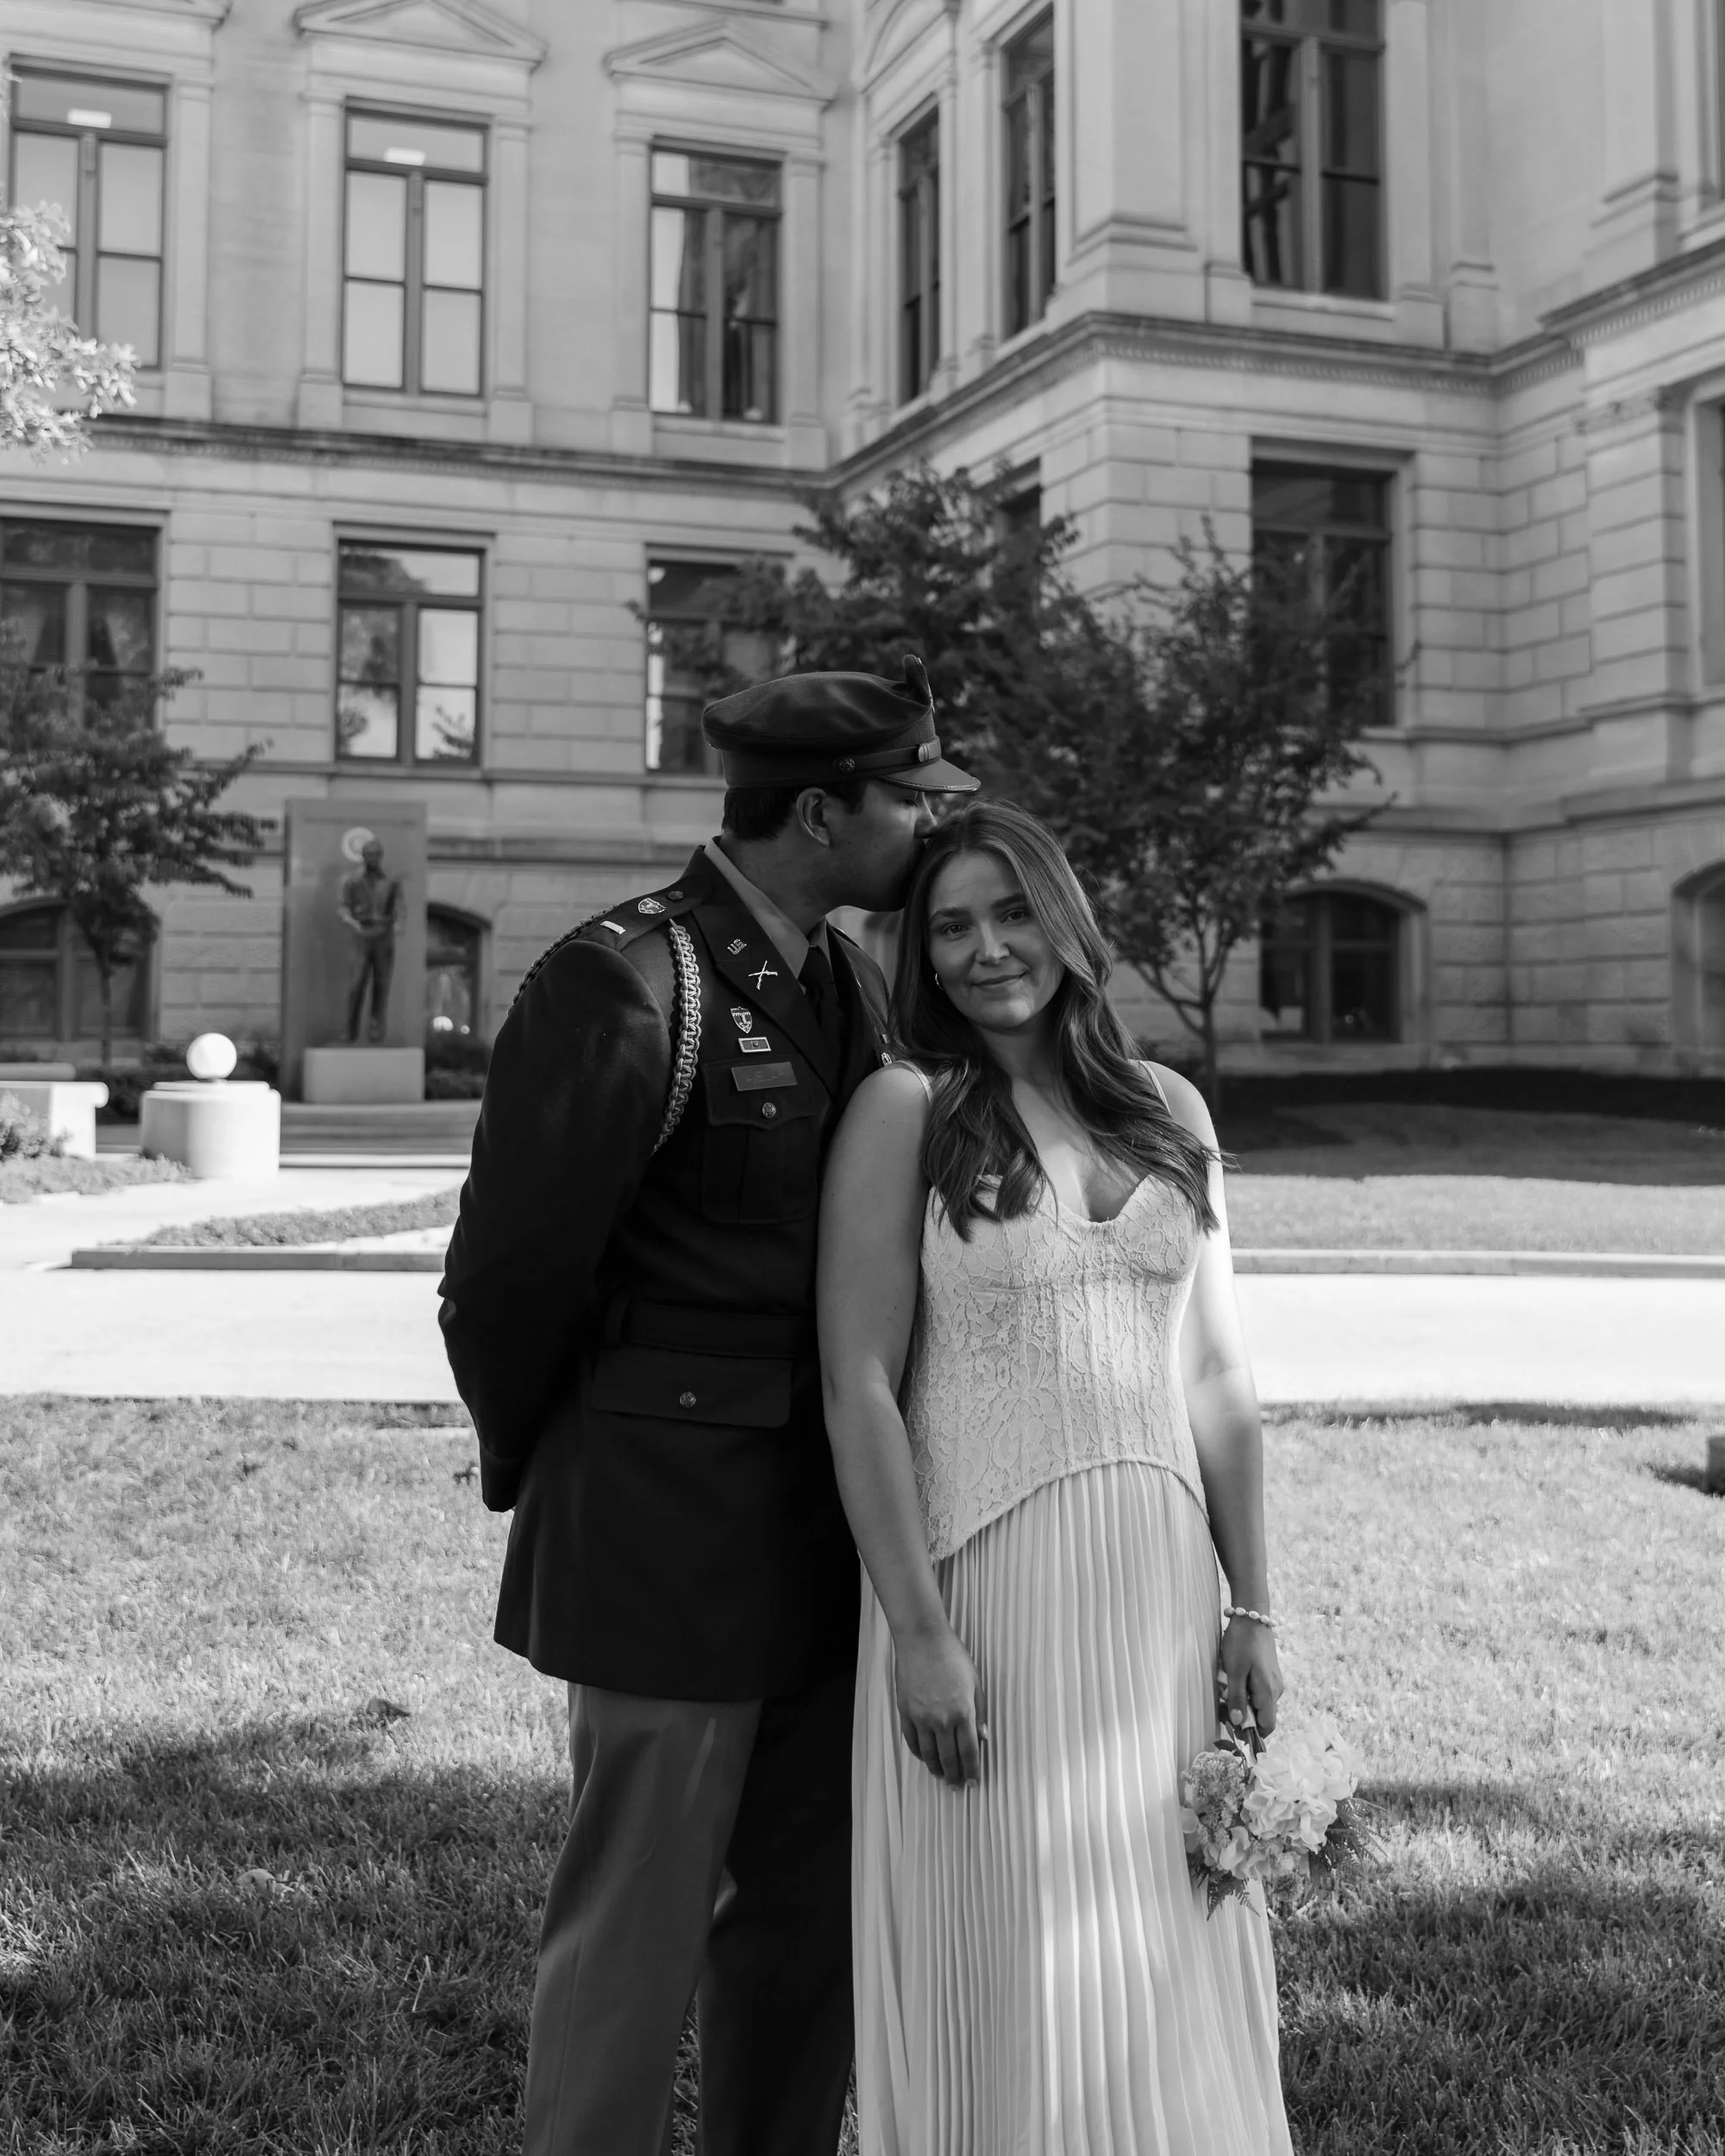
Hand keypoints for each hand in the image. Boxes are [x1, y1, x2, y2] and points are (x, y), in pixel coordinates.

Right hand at [892, 1623, 985, 1788]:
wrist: (922, 1639)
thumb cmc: (952, 1656)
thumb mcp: (975, 1682)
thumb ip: (980, 1711)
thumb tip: (984, 1737)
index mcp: (963, 1712)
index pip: (969, 1751)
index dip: (972, 1770)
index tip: (973, 1782)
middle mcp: (942, 1719)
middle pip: (949, 1757)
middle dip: (954, 1775)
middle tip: (956, 1786)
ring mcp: (921, 1717)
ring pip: (928, 1753)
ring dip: (936, 1768)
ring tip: (941, 1776)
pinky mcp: (906, 1711)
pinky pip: (911, 1740)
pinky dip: (918, 1753)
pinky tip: (924, 1757)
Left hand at [1219, 1615, 1283, 1739]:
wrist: (1252, 1616)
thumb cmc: (1241, 1643)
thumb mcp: (1234, 1671)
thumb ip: (1236, 1698)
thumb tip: (1238, 1723)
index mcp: (1269, 1692)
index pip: (1268, 1726)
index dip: (1252, 1732)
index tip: (1233, 1727)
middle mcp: (1276, 1690)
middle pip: (1262, 1715)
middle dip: (1243, 1715)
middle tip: (1223, 1702)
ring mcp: (1274, 1681)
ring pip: (1259, 1703)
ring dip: (1242, 1701)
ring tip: (1226, 1686)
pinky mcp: (1269, 1673)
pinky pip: (1258, 1691)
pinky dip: (1245, 1691)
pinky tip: (1233, 1679)